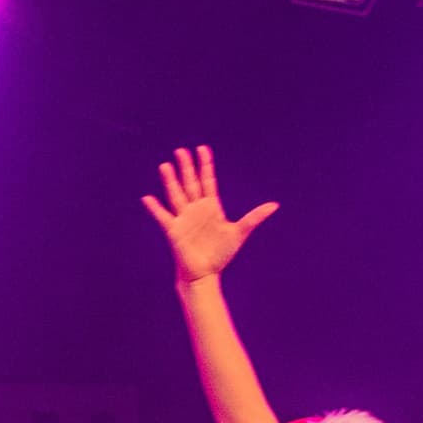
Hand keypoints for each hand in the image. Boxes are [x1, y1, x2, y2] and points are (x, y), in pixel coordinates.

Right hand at [141, 147, 278, 285]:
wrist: (206, 274)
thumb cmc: (221, 254)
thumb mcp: (239, 233)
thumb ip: (254, 217)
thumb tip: (275, 205)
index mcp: (211, 207)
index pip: (207, 180)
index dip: (205, 165)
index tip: (202, 149)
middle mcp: (195, 209)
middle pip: (190, 183)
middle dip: (186, 167)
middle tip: (181, 150)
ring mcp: (183, 219)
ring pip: (176, 195)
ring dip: (170, 181)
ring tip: (165, 166)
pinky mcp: (173, 231)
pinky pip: (163, 217)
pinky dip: (155, 208)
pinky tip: (147, 198)